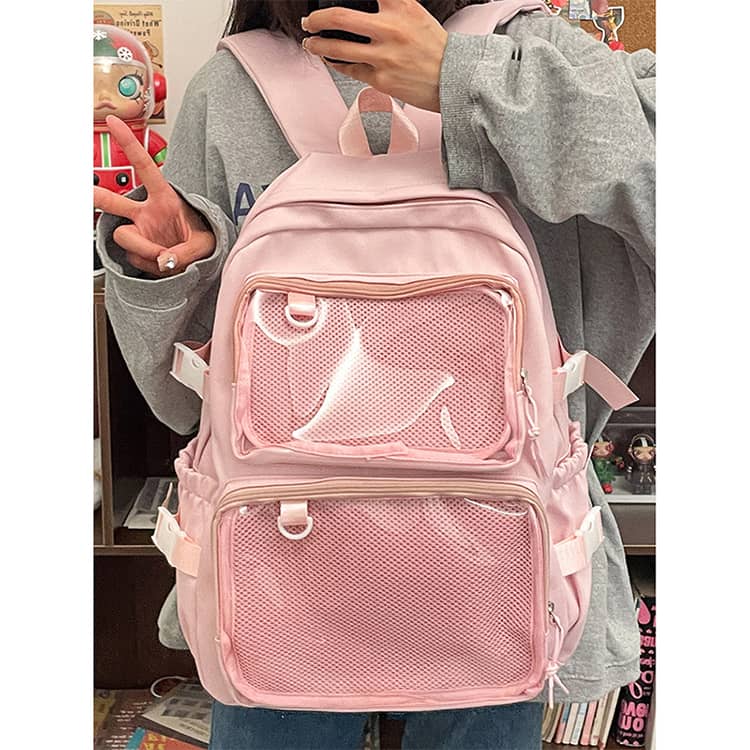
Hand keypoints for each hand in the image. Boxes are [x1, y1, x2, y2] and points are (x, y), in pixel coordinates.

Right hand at [93, 115, 214, 275]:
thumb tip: (164, 259)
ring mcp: (138, 231)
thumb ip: (186, 252)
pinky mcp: (135, 249)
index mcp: (165, 198)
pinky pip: (134, 258)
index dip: (129, 145)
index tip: (113, 122)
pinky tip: (162, 266)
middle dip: (97, 196)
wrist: (199, 261)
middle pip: (114, 201)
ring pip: (123, 236)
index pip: (145, 168)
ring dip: (143, 249)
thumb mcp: (205, 245)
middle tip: (87, 193)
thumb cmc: (204, 242)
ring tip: (164, 258)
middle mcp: (146, 212)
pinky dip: (149, 266)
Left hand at [301, 0, 447, 111]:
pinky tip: (330, 59)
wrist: (452, 79)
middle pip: (339, 17)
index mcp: (401, 6)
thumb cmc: (434, 48)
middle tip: (309, 21)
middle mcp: (390, 28)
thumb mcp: (415, 13)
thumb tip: (365, 5)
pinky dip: (335, 63)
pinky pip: (349, 69)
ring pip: (337, 48)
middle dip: (316, 19)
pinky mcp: (381, 79)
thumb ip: (390, 4)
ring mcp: (384, 56)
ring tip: (311, 43)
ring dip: (317, 45)